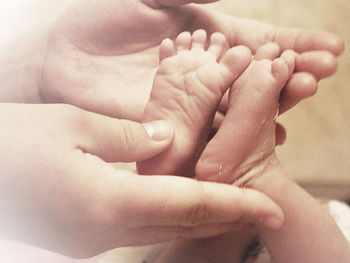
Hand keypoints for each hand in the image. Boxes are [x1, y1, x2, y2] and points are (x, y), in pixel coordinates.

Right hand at [0, 103, 282, 257]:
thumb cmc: (14, 143)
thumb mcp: (73, 124)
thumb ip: (126, 137)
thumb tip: (163, 141)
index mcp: (108, 201)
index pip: (191, 204)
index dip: (236, 206)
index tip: (271, 210)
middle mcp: (105, 230)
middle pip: (182, 223)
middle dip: (226, 216)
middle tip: (259, 208)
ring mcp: (91, 239)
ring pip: (161, 227)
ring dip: (198, 215)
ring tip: (228, 201)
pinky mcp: (82, 235)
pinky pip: (137, 226)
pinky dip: (166, 214)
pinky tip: (176, 200)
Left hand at [34, 0, 341, 120]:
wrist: (65, 56)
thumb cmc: (99, 20)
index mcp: (203, 37)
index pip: (256, 40)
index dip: (291, 42)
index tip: (328, 46)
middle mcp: (204, 69)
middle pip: (255, 71)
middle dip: (290, 69)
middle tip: (324, 71)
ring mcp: (190, 97)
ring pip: (240, 101)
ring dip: (273, 97)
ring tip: (305, 91)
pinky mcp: (173, 120)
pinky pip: (212, 127)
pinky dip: (240, 130)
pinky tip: (268, 132)